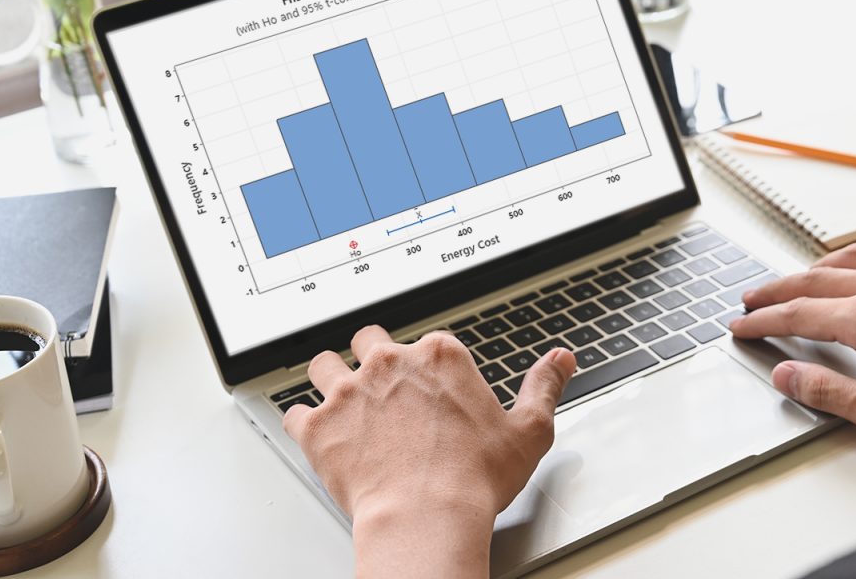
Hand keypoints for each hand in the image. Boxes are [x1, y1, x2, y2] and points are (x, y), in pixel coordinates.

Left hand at [283, 327, 576, 578]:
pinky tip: (315, 432)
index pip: (427, 341)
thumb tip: (560, 360)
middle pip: (369, 340)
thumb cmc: (474, 479)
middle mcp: (390, 364)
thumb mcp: (528, 431)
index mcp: (440, 356)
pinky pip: (295, 412)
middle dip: (374, 358)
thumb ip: (544, 387)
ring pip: (324, 365)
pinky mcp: (318, 427)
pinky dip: (304, 423)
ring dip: (330, 378)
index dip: (428, 363)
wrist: (426, 516)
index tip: (432, 386)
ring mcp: (348, 393)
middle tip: (383, 385)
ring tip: (341, 398)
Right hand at [729, 244, 855, 444]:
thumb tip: (788, 375)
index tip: (741, 327)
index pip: (797, 314)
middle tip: (750, 299)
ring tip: (791, 281)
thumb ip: (828, 392)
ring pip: (845, 261)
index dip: (762, 322)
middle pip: (812, 280)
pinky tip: (852, 273)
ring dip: (808, 270)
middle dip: (774, 290)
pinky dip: (848, 262)